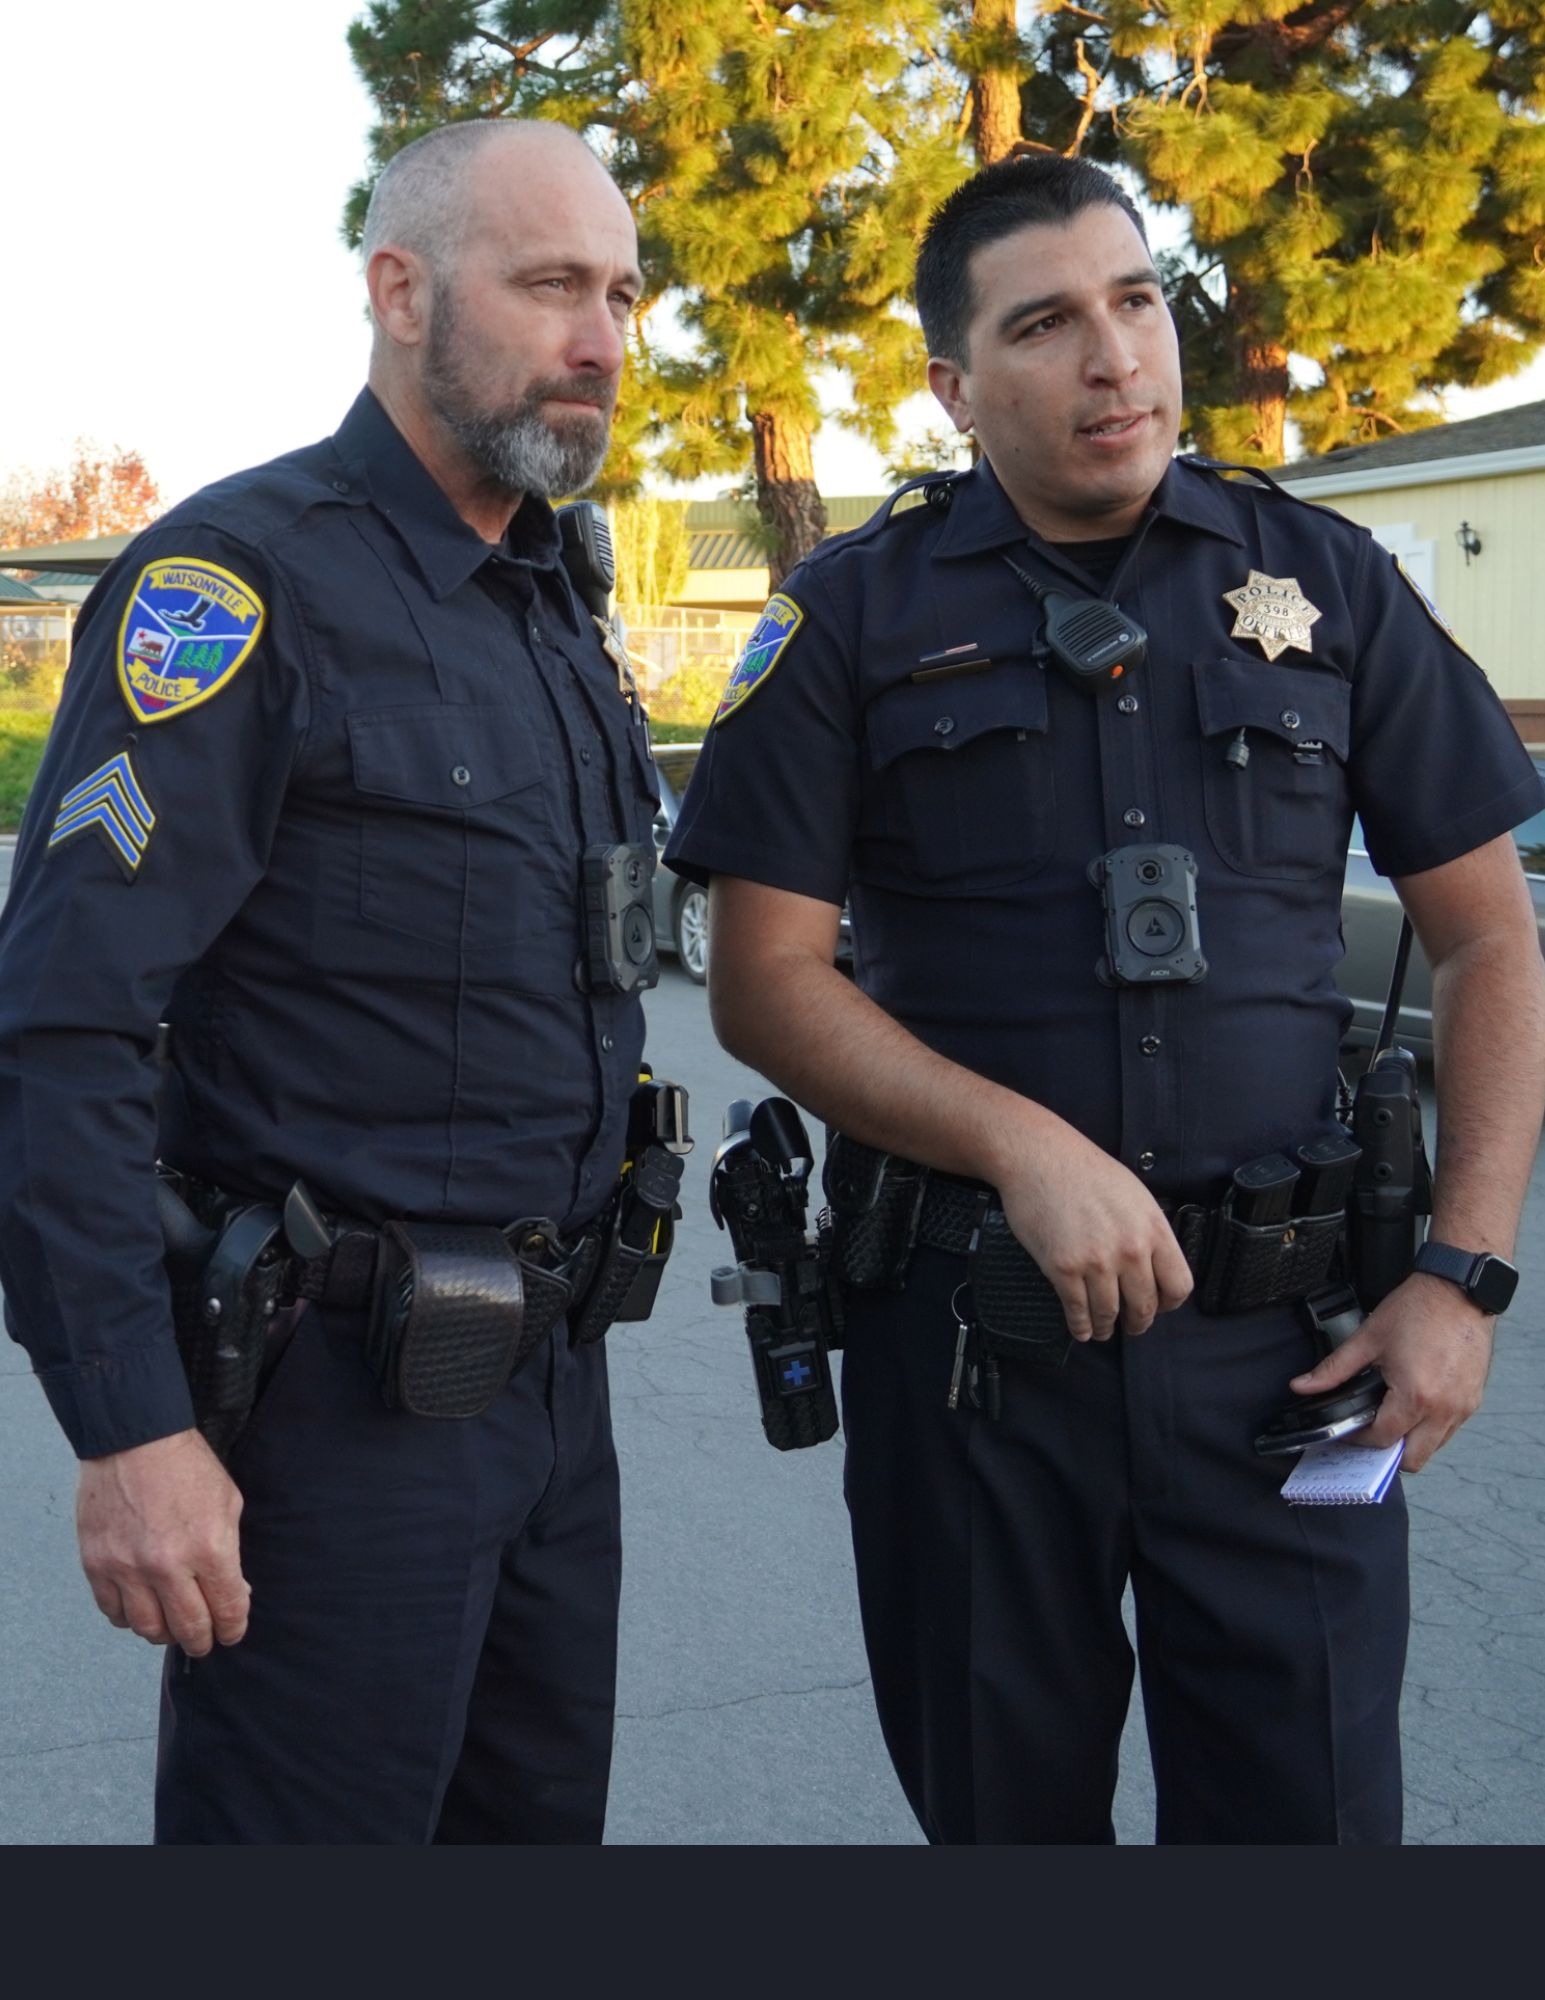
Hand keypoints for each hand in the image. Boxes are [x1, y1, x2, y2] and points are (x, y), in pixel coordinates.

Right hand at [76, 1429, 248, 1654]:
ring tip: (172, 1626)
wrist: (135, 1439)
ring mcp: (127, 1567)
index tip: (232, 1632)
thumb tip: (233, 1593)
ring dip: (164, 1634)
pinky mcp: (97, 1564)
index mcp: (209, 1547)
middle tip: (204, 1641)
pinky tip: (141, 1608)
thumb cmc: (187, 1466)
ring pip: (147, 1628)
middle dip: (201, 1641)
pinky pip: (113, 1612)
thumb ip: (231, 1553)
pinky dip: (129, 1618)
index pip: (226, 1609)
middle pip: (187, 1628)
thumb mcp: (228, 1503)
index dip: (233, 1628)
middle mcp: (167, 1565)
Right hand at [995, 1123, 1192, 1340]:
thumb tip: (1152, 1263)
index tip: (1159, 1306)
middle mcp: (1130, 1249)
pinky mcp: (1063, 1269)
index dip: (1169, 1304)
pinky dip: (1080, 1326)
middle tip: (1132, 1326)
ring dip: (1107, 1328)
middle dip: (1138, 1322)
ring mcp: (1096, 1261)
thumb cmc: (1084, 1170)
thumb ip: (1148, 1231)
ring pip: (1110, 1314)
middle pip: (1145, 1306)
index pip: (1178, 1285)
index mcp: (1153, 1229)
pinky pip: (1077, 1311)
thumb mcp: (1135, 1195)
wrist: (1039, 1158)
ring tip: (1103, 1330)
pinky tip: (1081, 1329)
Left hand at [1288, 1271, 1494, 1471]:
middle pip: (1412, 1459)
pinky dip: (1429, 1428)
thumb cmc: (1419, 1308)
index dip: (1358, 1439)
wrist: (1458, 1289)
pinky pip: (1449, 1430)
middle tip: (1368, 1431)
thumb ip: (1333, 1369)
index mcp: (1415, 1396)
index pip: (1382, 1439)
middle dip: (1386, 1452)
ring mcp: (1463, 1407)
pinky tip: (1412, 1405)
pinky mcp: (1473, 1400)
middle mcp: (1443, 1409)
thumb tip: (1303, 1385)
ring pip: (1433, 1448)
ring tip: (1390, 1416)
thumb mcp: (1368, 1338)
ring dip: (1410, 1441)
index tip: (1347, 1430)